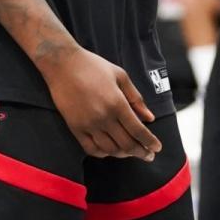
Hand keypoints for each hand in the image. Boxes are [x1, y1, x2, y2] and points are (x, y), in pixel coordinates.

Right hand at [43, 48, 162, 160]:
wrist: (63, 64)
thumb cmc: (93, 66)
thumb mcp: (120, 75)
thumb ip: (136, 98)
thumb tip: (149, 118)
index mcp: (117, 103)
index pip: (138, 130)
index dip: (150, 142)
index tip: (157, 147)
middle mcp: (104, 117)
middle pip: (127, 144)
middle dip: (141, 152)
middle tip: (148, 155)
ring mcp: (88, 124)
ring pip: (111, 150)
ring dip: (124, 154)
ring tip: (131, 152)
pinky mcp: (75, 128)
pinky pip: (92, 149)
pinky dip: (104, 153)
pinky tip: (110, 150)